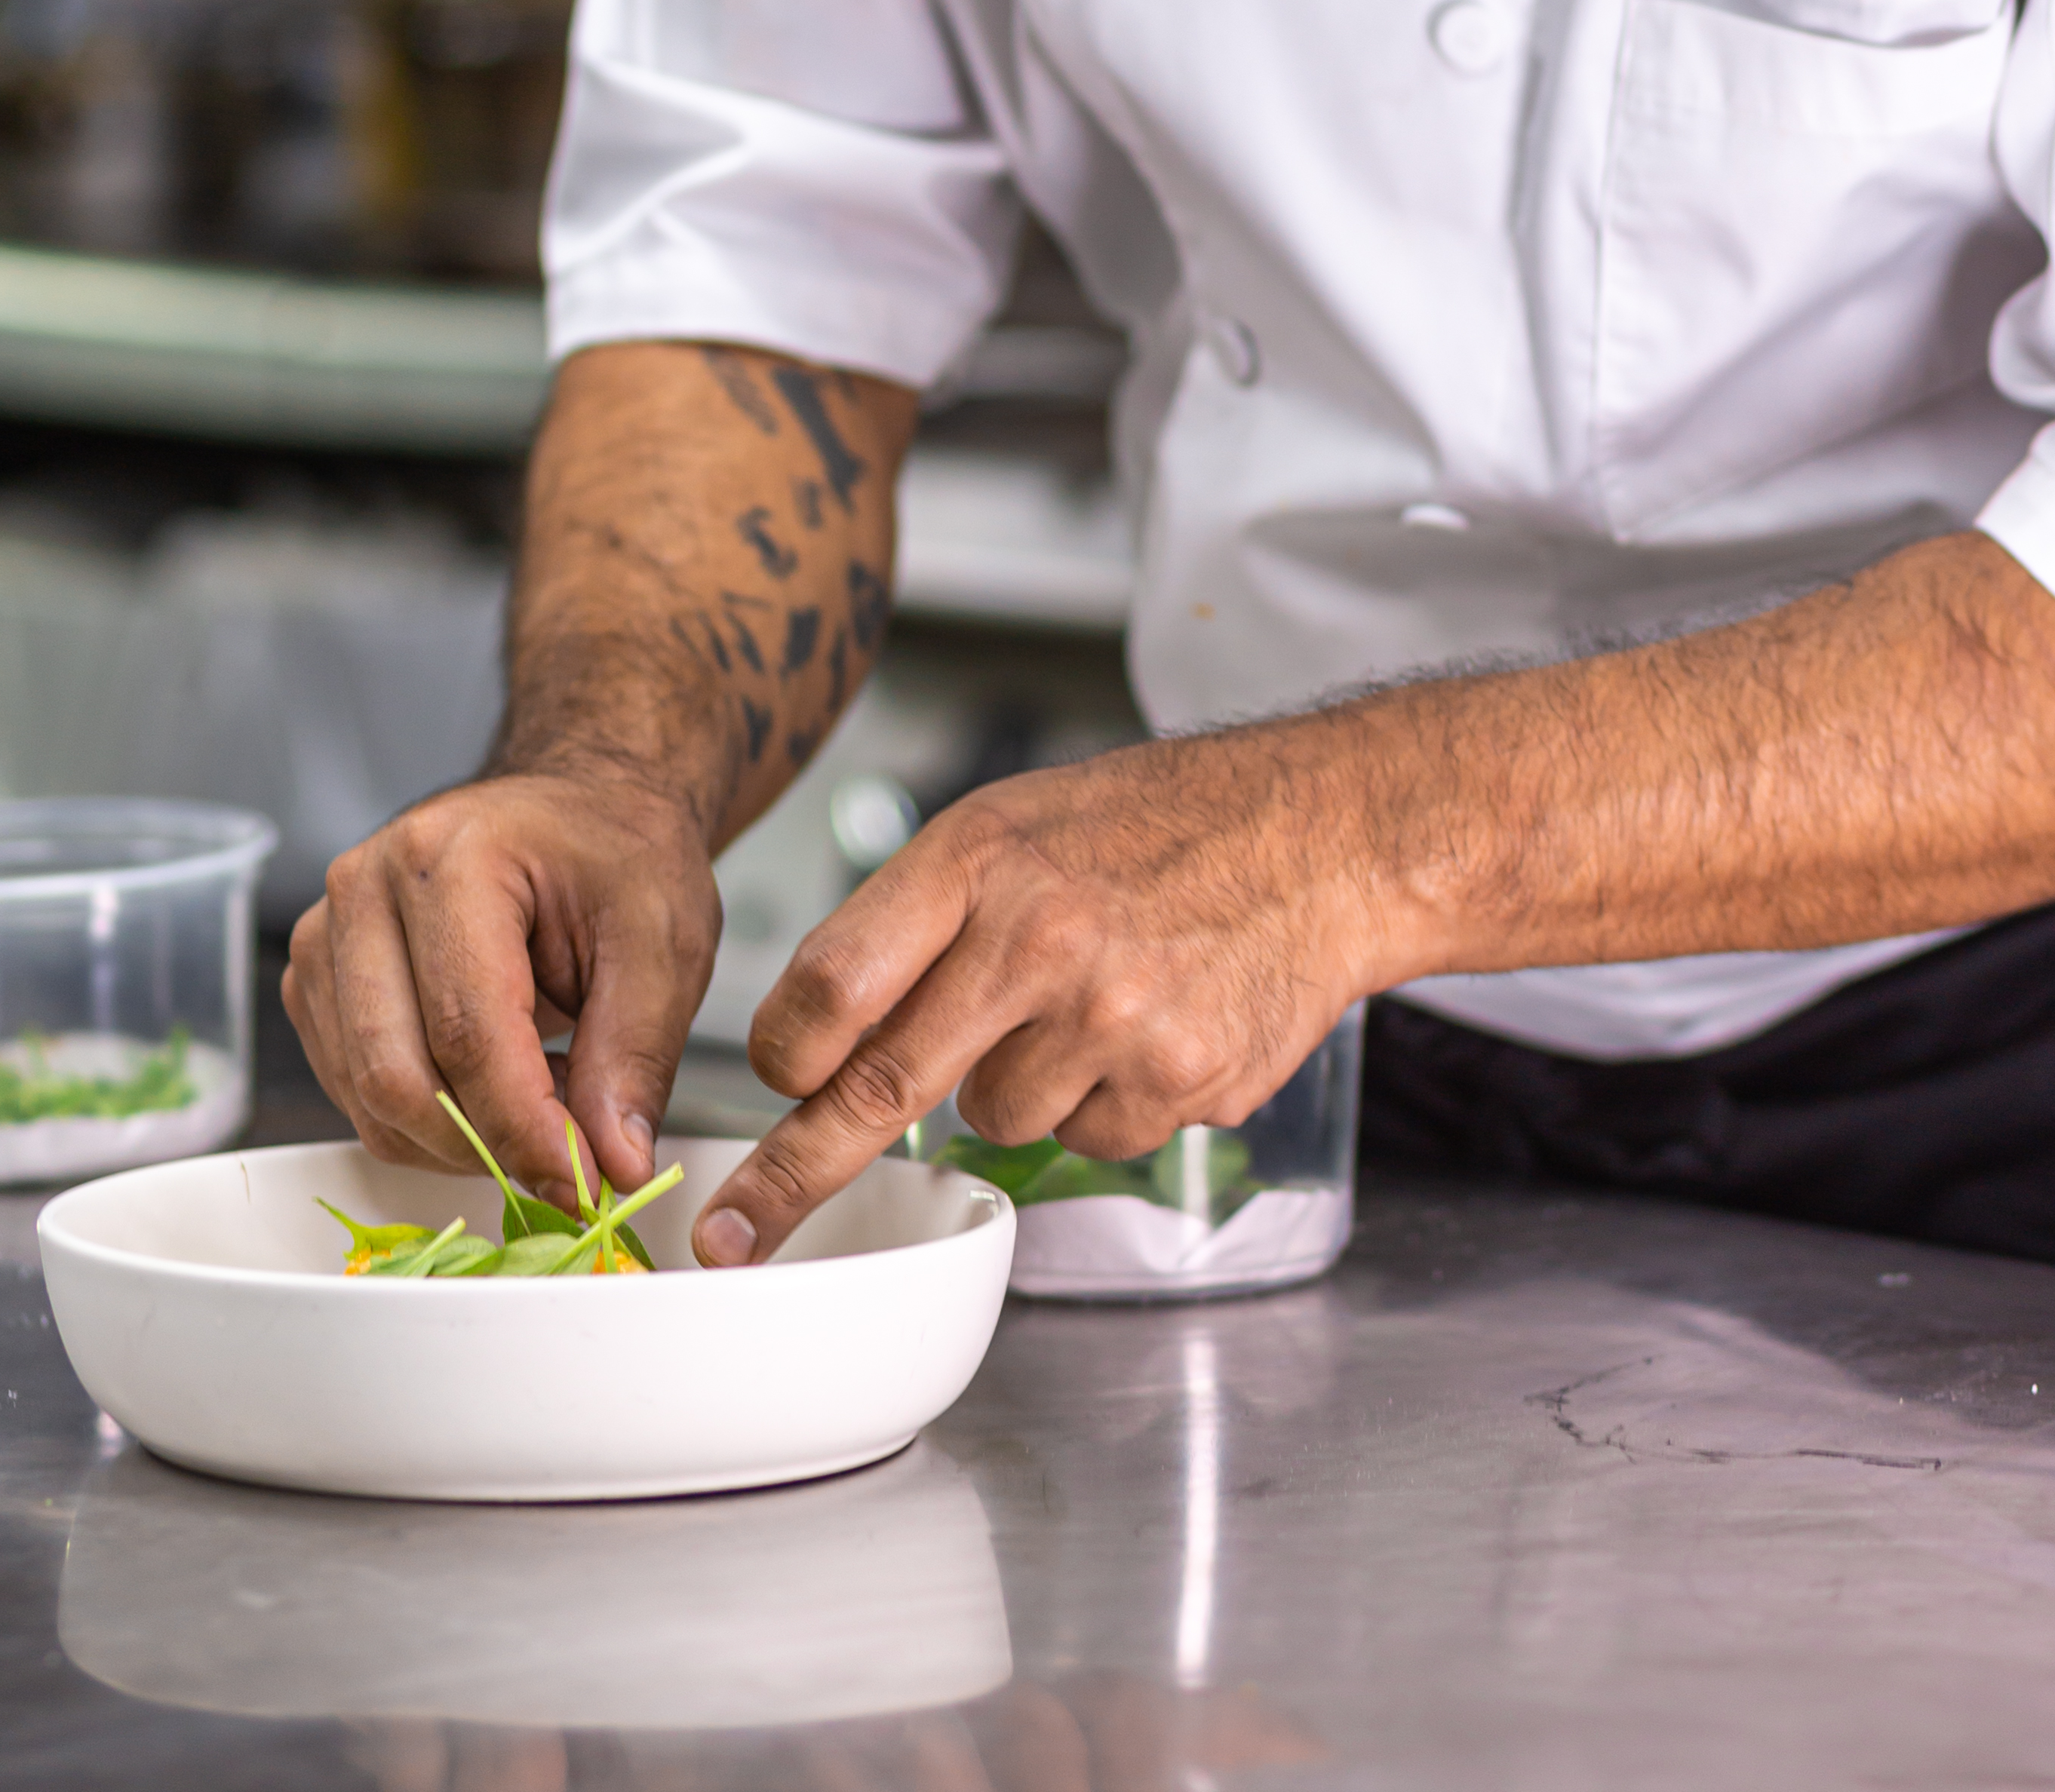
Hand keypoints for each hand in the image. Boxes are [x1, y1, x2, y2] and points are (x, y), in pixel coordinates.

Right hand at [282, 761, 721, 1199]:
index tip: (583, 1182)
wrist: (577, 811)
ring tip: (546, 1097)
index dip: (524, 1126)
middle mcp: (365, 889)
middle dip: (490, 1145)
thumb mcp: (664, 941)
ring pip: (370, 1100)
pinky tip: (493, 1085)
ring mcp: (327, 937)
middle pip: (399, 1076)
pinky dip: (427, 1124)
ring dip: (461, 1139)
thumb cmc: (616, 856)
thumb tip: (613, 1166)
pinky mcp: (318, 982)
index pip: (467, 1030)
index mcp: (451, 857)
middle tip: (573, 1158)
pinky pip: (356, 1096)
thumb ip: (636, 1056)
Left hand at [693, 715, 1373, 1264]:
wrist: (1319, 836)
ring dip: (1016, 1083)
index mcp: (980, 858)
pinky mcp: (1177, 1082)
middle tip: (734, 1231)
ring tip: (1088, 998)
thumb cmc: (1152, 826)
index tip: (769, 1086)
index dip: (787, 1051)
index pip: (837, 982)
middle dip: (796, 1174)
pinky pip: (1087, 1137)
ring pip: (995, 1120)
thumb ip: (917, 918)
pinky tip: (1146, 1025)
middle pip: (882, 1086)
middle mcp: (1039, 938)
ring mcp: (1112, 1018)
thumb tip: (822, 1037)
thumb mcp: (1012, 823)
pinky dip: (1100, 1099)